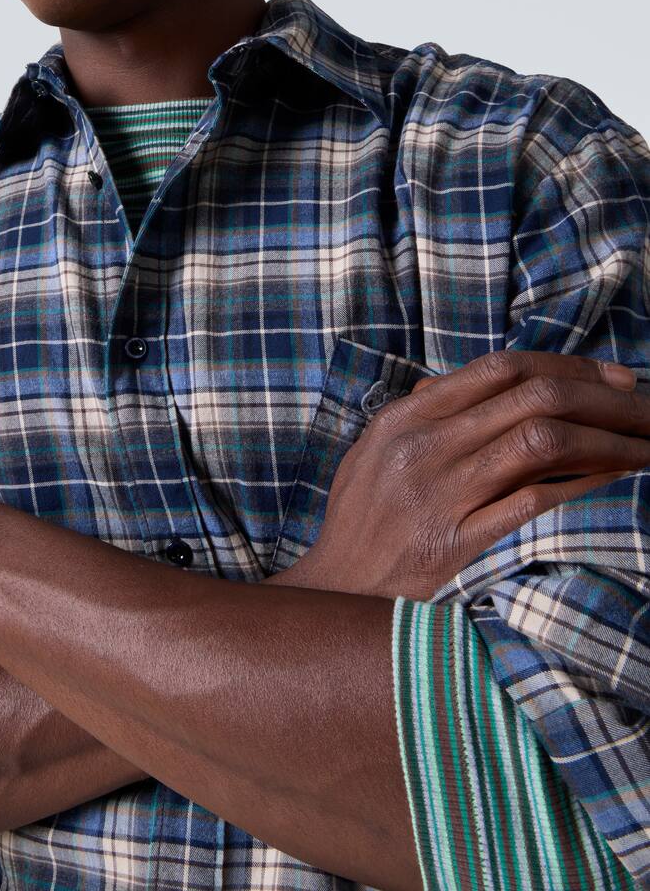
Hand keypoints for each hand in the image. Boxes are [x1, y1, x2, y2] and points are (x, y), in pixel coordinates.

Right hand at [294, 349, 648, 601]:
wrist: (337, 591)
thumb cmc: (360, 522)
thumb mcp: (374, 452)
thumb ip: (421, 414)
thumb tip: (475, 383)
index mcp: (405, 418)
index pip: (499, 368)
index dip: (567, 365)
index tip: (613, 377)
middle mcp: (424, 448)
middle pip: (532, 397)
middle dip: (604, 397)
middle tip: (647, 407)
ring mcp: (441, 495)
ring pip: (542, 441)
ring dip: (608, 439)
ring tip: (647, 445)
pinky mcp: (459, 544)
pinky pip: (534, 502)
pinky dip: (584, 484)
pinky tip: (617, 481)